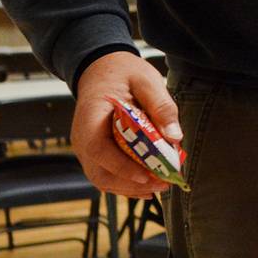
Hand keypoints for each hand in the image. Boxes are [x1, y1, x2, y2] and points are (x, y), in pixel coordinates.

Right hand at [72, 51, 180, 197]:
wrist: (101, 69)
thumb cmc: (122, 73)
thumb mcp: (146, 79)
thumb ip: (161, 105)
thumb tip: (175, 136)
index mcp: (90, 118)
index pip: (99, 150)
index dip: (121, 167)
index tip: (146, 176)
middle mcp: (82, 139)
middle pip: (100, 173)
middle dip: (132, 184)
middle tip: (164, 184)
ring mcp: (86, 149)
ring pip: (103, 179)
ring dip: (131, 188)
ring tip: (161, 186)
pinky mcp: (96, 154)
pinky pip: (107, 174)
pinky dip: (126, 183)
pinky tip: (148, 186)